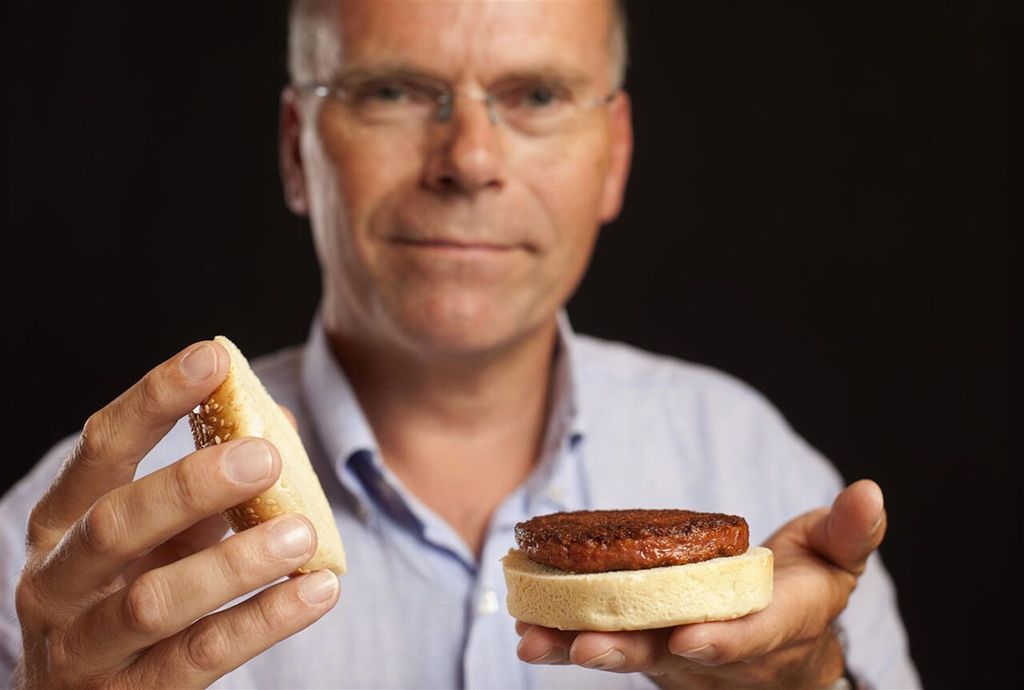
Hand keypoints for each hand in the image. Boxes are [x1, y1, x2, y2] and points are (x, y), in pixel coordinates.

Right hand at [12, 342, 339, 688]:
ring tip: (301, 532)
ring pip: (154, 601)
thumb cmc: (132, 595)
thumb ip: (206, 486)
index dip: (153, 400)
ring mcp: (83, 650)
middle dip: (191, 484)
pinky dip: (263, 621)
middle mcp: (57, 584)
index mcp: (61, 524)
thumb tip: (276, 418)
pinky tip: (318, 590)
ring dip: (234, 562)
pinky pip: (199, 658)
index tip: (211, 357)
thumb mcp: (158, 536)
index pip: (99, 449)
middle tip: (265, 456)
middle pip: (116, 523)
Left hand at [515, 480, 885, 688]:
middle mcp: (716, 652)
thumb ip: (849, 532)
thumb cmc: (809, 591)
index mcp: (772, 628)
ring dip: (577, 646)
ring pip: (626, 654)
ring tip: (532, 639)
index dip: (721, 641)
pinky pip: (604, 641)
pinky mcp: (644, 643)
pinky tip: (525, 627)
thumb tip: (869, 492)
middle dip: (628, 651)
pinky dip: (563, 636)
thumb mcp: (837, 560)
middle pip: (670, 657)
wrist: (783, 649)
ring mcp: (675, 654)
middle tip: (584, 647)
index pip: (748, 638)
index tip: (690, 638)